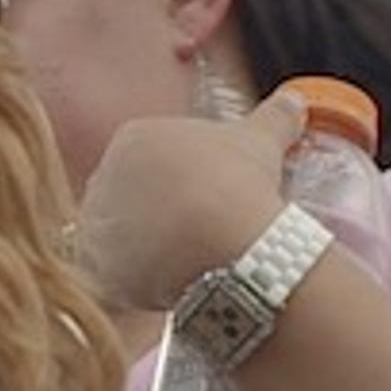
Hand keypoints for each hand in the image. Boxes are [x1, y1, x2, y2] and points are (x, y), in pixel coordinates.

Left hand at [70, 85, 308, 311]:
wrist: (221, 241)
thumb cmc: (238, 182)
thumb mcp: (262, 141)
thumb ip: (275, 118)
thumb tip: (294, 101)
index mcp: (135, 138)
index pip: (153, 158)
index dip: (185, 181)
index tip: (211, 199)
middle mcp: (104, 174)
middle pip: (133, 196)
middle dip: (160, 213)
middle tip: (200, 233)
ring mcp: (97, 223)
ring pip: (121, 236)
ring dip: (145, 248)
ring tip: (187, 265)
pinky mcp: (96, 267)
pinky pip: (111, 275)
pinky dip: (132, 283)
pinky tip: (162, 289)